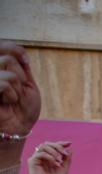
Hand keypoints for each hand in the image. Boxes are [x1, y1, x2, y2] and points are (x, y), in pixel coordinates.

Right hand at [0, 43, 40, 165]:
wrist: (18, 128)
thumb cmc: (22, 107)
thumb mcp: (26, 82)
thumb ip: (20, 64)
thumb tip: (19, 52)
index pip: (1, 45)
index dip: (15, 49)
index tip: (26, 61)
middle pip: (7, 58)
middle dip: (20, 75)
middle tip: (19, 89)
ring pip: (5, 67)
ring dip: (17, 86)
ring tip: (12, 98)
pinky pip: (2, 83)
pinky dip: (11, 93)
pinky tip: (8, 102)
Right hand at [28, 140, 69, 173]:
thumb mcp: (64, 169)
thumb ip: (67, 159)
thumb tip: (70, 149)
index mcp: (49, 158)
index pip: (53, 146)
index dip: (61, 143)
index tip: (69, 143)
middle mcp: (42, 157)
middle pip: (48, 143)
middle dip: (58, 146)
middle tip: (64, 154)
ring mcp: (36, 158)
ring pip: (43, 146)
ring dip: (54, 151)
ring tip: (59, 161)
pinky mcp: (32, 161)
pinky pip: (40, 153)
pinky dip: (49, 157)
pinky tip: (54, 164)